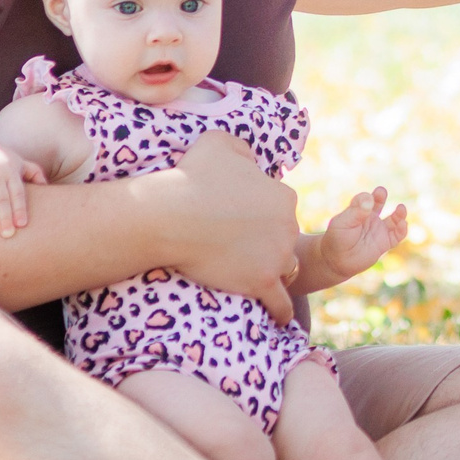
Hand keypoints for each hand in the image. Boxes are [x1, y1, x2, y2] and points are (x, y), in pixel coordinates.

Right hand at [0, 142, 44, 238]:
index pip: (17, 192)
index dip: (20, 208)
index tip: (21, 225)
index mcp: (11, 171)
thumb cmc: (0, 159)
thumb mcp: (18, 162)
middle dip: (4, 216)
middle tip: (7, 235)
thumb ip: (33, 172)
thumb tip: (47, 185)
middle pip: (1, 197)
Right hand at [151, 130, 304, 325]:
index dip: (260, 214)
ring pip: (286, 268)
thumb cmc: (191, 176)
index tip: (237, 219)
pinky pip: (280, 303)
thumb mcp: (221, 143)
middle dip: (267, 241)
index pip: (279, 209)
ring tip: (252, 276)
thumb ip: (244, 150)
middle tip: (235, 245)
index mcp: (283, 195)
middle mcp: (289, 225)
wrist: (171, 214)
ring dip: (272, 271)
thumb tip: (251, 162)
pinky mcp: (262, 282)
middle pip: (284, 238)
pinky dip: (280, 311)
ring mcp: (277, 255)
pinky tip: (277, 317)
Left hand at [316, 187, 409, 284]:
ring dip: (399, 213)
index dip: (366, 198)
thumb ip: (356, 211)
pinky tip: (403, 224)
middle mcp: (369, 218)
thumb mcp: (343, 223)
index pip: (364, 199)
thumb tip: (370, 198)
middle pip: (378, 203)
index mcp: (358, 210)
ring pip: (393, 219)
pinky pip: (397, 235)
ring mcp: (378, 230)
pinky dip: (402, 229)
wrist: (337, 261)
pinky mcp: (384, 243)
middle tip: (381, 192)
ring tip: (401, 208)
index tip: (367, 199)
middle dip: (380, 196)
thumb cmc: (337, 240)